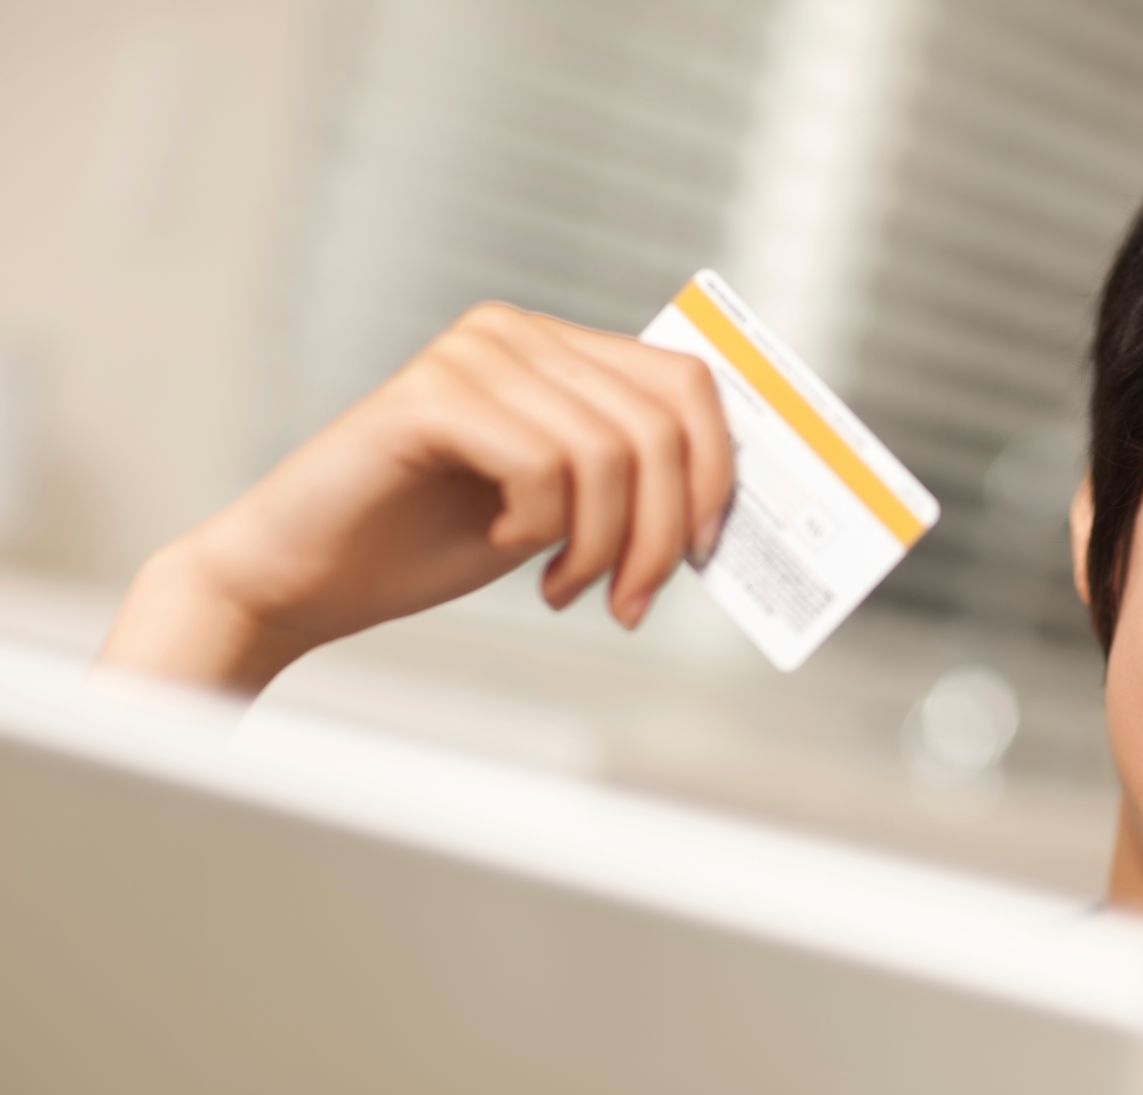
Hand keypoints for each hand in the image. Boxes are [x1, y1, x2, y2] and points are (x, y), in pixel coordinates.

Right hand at [109, 302, 734, 688]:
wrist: (303, 578)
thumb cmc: (428, 544)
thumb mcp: (562, 510)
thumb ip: (631, 484)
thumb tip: (725, 508)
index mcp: (558, 350)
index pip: (687, 382)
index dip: (718, 470)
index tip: (703, 551)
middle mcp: (517, 333)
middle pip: (660, 424)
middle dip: (662, 531)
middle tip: (630, 601)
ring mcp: (472, 355)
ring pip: (610, 453)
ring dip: (604, 545)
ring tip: (565, 587)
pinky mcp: (430, 394)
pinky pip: (543, 466)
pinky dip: (542, 529)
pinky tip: (507, 551)